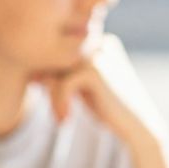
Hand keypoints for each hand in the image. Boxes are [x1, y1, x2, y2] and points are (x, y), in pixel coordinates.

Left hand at [34, 34, 162, 146]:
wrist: (136, 126)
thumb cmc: (108, 108)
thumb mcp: (81, 88)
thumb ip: (62, 75)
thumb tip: (32, 71)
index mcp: (98, 42)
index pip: (62, 52)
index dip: (50, 75)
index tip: (48, 96)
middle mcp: (99, 41)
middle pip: (57, 58)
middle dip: (49, 84)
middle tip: (54, 109)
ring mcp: (98, 53)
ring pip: (57, 70)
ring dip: (53, 96)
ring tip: (60, 117)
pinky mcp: (95, 70)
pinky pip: (62, 83)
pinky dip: (59, 103)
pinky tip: (65, 120)